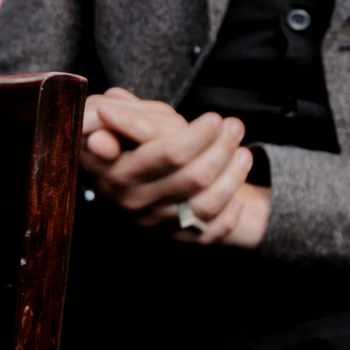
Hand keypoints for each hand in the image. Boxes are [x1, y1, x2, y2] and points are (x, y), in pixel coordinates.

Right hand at [79, 88, 258, 244]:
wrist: (120, 173)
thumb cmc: (125, 137)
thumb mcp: (115, 122)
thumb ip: (121, 120)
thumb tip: (105, 114)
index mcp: (117, 171)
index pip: (170, 154)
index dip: (198, 136)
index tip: (215, 119)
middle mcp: (133, 200)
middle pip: (195, 177)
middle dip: (223, 148)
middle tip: (234, 125)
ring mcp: (153, 220)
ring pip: (206, 204)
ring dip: (233, 177)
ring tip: (243, 152)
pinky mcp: (171, 235)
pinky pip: (207, 233)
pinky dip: (229, 216)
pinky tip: (239, 197)